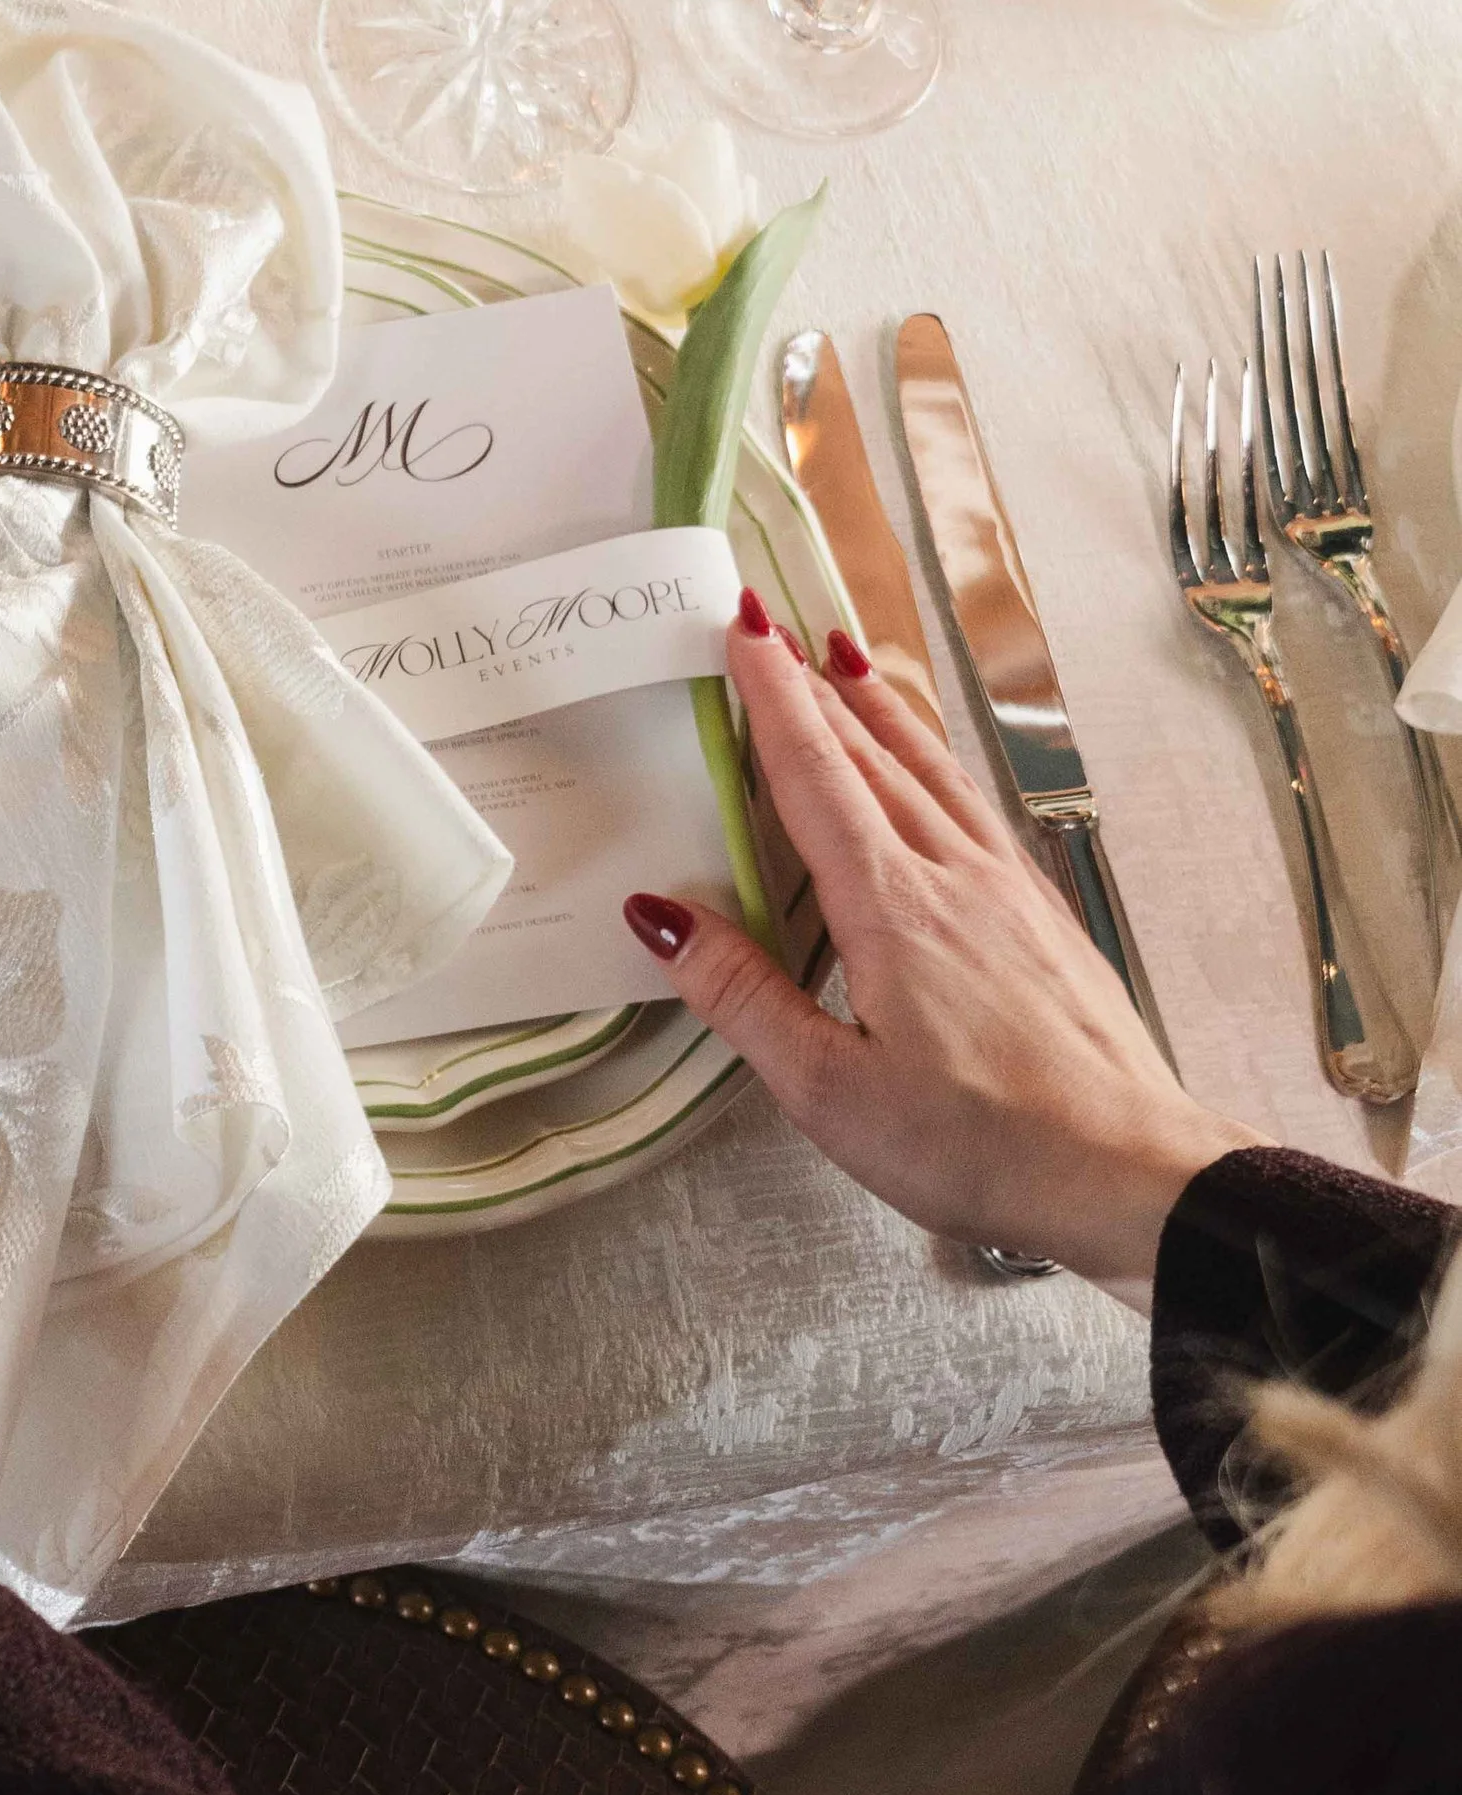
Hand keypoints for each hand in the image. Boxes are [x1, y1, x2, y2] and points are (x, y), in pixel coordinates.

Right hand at [626, 608, 1247, 1302]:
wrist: (1130, 1170)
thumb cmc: (980, 1144)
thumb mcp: (829, 1090)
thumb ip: (743, 996)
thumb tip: (663, 914)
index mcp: (892, 907)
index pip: (817, 774)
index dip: (773, 696)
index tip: (742, 626)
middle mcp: (953, 876)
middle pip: (872, 755)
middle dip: (814, 686)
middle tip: (773, 624)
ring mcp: (1008, 891)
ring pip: (932, 771)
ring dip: (880, 711)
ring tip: (847, 661)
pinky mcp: (1043, 918)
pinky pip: (972, 807)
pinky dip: (935, 762)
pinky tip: (933, 772)